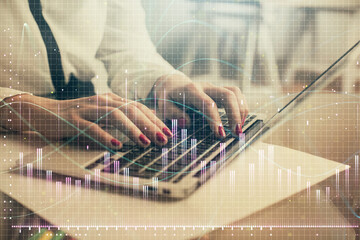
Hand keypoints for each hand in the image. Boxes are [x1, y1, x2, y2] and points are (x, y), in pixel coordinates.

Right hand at [0, 93, 171, 148]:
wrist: (43, 111)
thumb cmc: (76, 117)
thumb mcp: (100, 116)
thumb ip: (118, 120)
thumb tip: (143, 132)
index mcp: (110, 100)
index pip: (138, 107)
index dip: (155, 119)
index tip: (168, 132)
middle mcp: (101, 101)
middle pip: (131, 109)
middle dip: (150, 124)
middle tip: (164, 139)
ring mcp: (87, 109)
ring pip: (115, 115)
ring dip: (133, 129)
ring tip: (146, 142)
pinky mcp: (73, 120)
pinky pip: (92, 127)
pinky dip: (106, 136)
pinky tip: (117, 146)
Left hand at [154, 75, 248, 137]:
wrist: (170, 84)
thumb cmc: (165, 99)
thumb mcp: (162, 108)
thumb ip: (172, 114)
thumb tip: (187, 122)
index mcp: (190, 90)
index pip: (208, 103)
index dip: (216, 119)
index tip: (221, 135)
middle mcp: (205, 86)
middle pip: (227, 94)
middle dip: (235, 114)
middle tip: (237, 133)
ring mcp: (213, 88)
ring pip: (235, 92)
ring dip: (241, 109)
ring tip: (239, 128)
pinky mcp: (218, 91)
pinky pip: (235, 94)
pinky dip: (241, 107)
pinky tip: (238, 121)